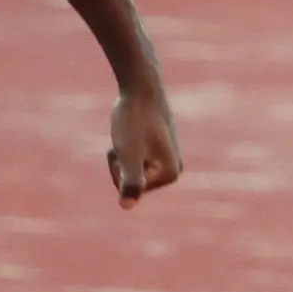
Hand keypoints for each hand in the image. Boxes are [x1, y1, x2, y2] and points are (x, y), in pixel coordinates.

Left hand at [105, 83, 181, 208]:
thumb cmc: (133, 118)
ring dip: (122, 150)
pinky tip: (135, 125)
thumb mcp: (127, 152)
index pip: (129, 189)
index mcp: (170, 175)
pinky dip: (126, 142)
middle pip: (132, 179)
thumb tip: (126, 206)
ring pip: (131, 165)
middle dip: (120, 160)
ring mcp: (168, 157)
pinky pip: (134, 154)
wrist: (141, 85)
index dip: (117, 167)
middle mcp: (175, 169)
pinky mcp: (161, 145)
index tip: (126, 144)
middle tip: (126, 135)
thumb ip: (130, 180)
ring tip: (130, 130)